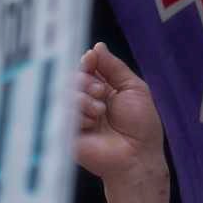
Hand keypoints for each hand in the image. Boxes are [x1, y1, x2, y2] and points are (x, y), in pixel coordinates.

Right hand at [74, 43, 168, 187]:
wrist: (137, 156)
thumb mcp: (134, 88)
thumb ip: (114, 67)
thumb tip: (97, 47)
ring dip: (84, 99)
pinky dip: (78, 114)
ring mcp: (75, 117)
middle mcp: (86, 101)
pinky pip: (61, 113)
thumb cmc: (141, 126)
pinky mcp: (65, 132)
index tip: (90, 59)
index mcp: (101, 90)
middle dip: (86, 81)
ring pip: (65, 94)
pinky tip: (91, 123)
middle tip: (101, 93)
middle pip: (72, 78)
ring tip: (100, 112)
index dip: (86, 62)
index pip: (85, 69)